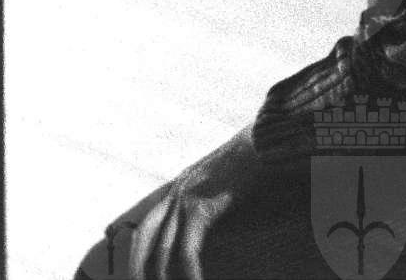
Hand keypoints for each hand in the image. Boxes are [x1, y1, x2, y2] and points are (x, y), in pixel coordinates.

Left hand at [89, 125, 265, 279]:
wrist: (267, 139)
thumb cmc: (252, 165)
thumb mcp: (224, 185)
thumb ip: (210, 204)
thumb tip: (209, 228)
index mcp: (178, 190)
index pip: (145, 228)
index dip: (138, 256)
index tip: (139, 276)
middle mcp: (175, 193)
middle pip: (144, 239)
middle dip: (139, 269)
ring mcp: (186, 198)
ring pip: (161, 248)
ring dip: (162, 278)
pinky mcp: (202, 206)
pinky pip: (187, 248)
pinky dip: (189, 272)